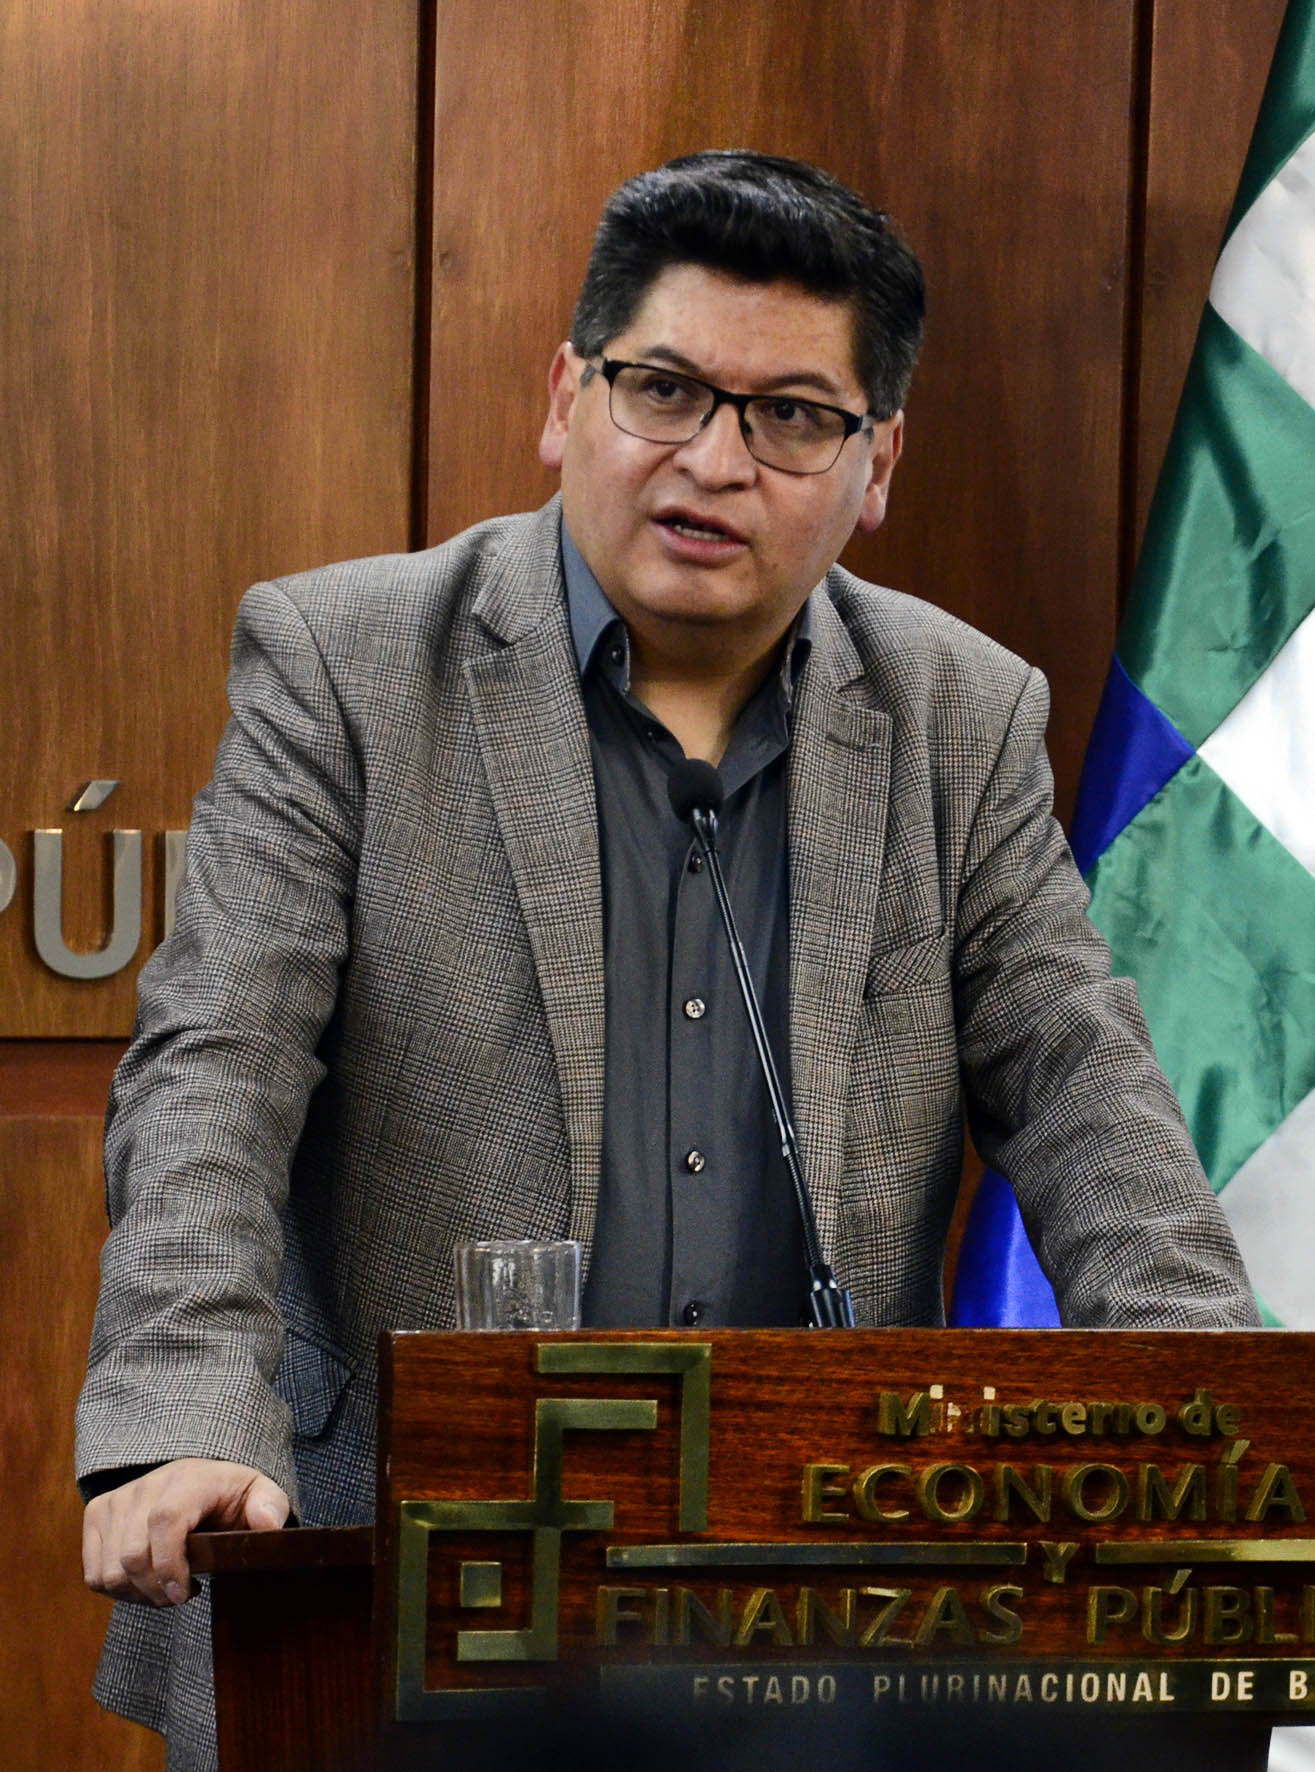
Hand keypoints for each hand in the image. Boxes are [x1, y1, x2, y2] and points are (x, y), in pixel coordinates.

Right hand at [82, 1457, 289, 1606]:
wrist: (198, 1477)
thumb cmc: (230, 1494)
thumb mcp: (260, 1494)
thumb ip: (271, 1506)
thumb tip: (268, 1526)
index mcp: (189, 1479)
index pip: (164, 1521)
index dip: (169, 1565)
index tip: (187, 1594)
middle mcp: (147, 1485)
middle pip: (132, 1556)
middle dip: (158, 1591)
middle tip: (183, 1595)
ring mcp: (118, 1499)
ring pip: (110, 1571)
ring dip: (139, 1595)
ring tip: (168, 1588)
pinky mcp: (98, 1514)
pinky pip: (94, 1573)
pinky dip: (118, 1590)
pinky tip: (146, 1582)